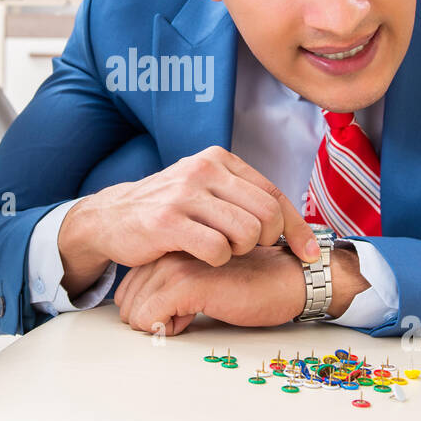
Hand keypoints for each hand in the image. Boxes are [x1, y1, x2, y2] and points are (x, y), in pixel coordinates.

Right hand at [58, 146, 319, 291]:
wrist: (110, 218)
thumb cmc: (167, 211)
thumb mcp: (204, 190)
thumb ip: (241, 198)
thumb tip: (292, 224)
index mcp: (218, 159)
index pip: (273, 194)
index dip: (297, 228)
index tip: (310, 254)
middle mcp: (203, 169)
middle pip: (266, 214)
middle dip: (266, 241)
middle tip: (249, 252)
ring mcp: (184, 194)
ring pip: (246, 233)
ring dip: (241, 252)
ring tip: (222, 252)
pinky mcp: (167, 222)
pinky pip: (217, 249)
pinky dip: (218, 261)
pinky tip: (203, 258)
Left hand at [113, 245, 306, 335]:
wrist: (291, 280)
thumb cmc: (253, 283)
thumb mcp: (202, 280)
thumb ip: (174, 285)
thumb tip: (148, 313)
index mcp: (174, 243)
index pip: (131, 285)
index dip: (152, 307)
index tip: (182, 307)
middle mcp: (170, 249)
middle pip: (128, 299)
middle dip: (152, 318)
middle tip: (187, 314)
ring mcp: (178, 263)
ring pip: (135, 311)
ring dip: (161, 325)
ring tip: (194, 315)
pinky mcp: (189, 283)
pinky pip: (149, 319)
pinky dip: (165, 330)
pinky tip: (193, 319)